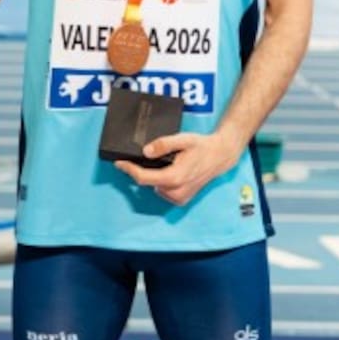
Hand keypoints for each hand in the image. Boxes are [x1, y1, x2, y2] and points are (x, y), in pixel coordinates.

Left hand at [114, 131, 239, 206]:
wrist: (220, 157)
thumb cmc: (201, 147)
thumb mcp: (183, 139)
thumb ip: (164, 144)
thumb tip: (146, 151)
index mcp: (175, 177)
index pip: (143, 178)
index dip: (129, 169)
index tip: (119, 163)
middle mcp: (177, 191)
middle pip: (147, 182)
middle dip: (139, 170)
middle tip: (140, 156)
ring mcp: (179, 198)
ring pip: (154, 187)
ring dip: (151, 176)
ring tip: (160, 162)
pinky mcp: (181, 200)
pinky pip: (162, 190)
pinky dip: (160, 181)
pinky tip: (167, 171)